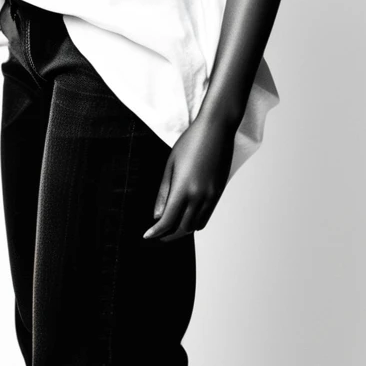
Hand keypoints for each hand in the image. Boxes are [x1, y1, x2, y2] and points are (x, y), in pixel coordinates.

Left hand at [143, 114, 234, 241]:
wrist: (216, 129)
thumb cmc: (190, 142)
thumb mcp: (171, 164)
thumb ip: (164, 192)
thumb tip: (157, 215)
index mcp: (183, 189)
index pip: (167, 221)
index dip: (156, 232)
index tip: (147, 236)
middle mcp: (198, 196)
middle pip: (182, 228)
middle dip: (168, 235)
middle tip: (157, 236)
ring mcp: (211, 196)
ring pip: (195, 226)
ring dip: (182, 231)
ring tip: (170, 229)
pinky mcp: (218, 193)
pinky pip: (206, 217)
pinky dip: (194, 223)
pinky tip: (186, 218)